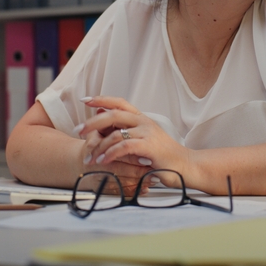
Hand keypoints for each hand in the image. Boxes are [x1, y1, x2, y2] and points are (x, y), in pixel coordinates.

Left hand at [76, 96, 192, 187]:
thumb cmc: (165, 157)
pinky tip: (103, 161)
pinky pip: (124, 146)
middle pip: (113, 114)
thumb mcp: (144, 142)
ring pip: (116, 133)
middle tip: (78, 130)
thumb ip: (128, 135)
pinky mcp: (149, 146)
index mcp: (142, 119)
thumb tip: (107, 129)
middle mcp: (144, 122)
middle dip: (92, 123)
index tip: (86, 100)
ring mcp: (147, 133)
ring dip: (99, 146)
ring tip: (90, 157)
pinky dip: (110, 153)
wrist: (187, 167)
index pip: (120, 103)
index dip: (102, 99)